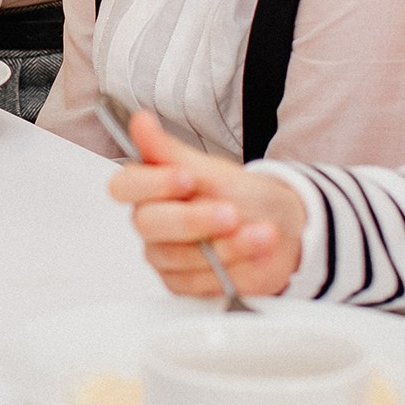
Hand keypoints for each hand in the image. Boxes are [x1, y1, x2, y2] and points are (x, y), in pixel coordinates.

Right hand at [106, 110, 305, 296]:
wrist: (280, 229)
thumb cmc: (243, 196)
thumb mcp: (212, 170)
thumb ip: (169, 150)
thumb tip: (140, 120)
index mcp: (150, 188)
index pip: (124, 186)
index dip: (153, 184)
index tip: (186, 178)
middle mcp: (151, 222)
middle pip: (149, 224)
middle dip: (196, 219)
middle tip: (232, 213)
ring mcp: (165, 255)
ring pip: (179, 256)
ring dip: (227, 245)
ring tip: (262, 232)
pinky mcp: (184, 283)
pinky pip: (198, 282)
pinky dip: (232, 267)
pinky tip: (255, 253)